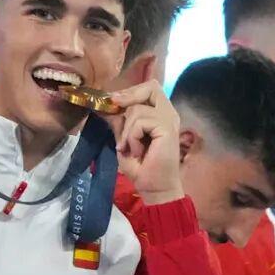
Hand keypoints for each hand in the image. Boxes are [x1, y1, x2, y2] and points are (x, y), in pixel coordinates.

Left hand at [105, 80, 182, 205]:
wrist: (154, 188)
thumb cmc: (141, 168)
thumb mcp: (124, 139)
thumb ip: (119, 122)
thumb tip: (105, 105)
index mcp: (160, 114)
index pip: (149, 88)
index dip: (131, 91)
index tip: (113, 102)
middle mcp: (168, 113)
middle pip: (151, 87)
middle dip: (129, 96)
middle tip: (115, 109)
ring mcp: (169, 120)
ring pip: (138, 109)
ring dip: (126, 130)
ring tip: (129, 148)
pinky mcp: (167, 128)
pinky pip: (141, 121)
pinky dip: (132, 137)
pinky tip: (136, 152)